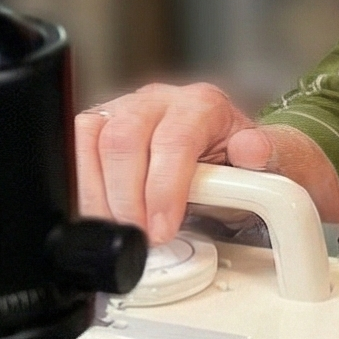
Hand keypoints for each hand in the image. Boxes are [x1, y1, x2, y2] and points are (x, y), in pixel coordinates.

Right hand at [75, 82, 338, 244]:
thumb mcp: (266, 166)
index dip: (164, 189)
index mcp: (201, 104)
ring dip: (99, 196)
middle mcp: (158, 100)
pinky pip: (72, 150)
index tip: (163, 229)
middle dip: (127, 199)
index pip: (174, 140)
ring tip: (120, 232)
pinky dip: (81, 188)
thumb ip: (262, 158)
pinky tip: (98, 217)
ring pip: (90, 140)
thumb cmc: (242, 166)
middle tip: (139, 238)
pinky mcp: (97, 128)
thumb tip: (253, 149)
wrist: (229, 162)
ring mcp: (123, 110)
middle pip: (123, 139)